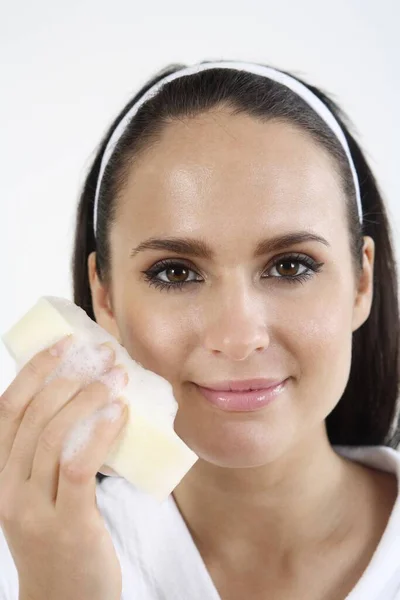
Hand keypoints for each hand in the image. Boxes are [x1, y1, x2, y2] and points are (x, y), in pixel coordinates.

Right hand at [0, 335, 128, 599]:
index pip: (8, 410)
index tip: (64, 344)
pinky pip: (78, 466)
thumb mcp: (43, 494)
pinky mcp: (67, 524)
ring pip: (53, 436)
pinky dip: (99, 432)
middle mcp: (8, 488)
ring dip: (87, 398)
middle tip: (103, 356)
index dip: (35, 371)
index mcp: (1, 475)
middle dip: (69, 377)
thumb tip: (92, 404)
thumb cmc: (61, 539)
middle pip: (32, 416)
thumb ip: (53, 455)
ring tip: (117, 377)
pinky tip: (120, 412)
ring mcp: (33, 509)